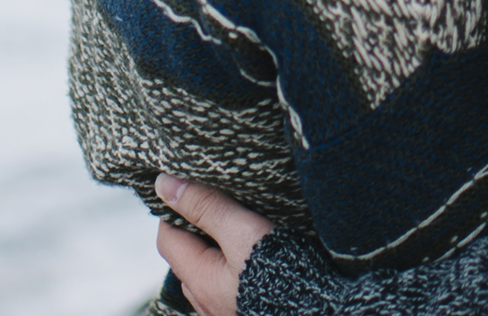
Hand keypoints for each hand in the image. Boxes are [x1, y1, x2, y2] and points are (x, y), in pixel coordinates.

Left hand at [154, 173, 272, 315]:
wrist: (323, 311)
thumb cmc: (284, 273)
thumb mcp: (243, 231)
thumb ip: (206, 206)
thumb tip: (164, 185)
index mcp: (200, 279)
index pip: (167, 238)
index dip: (174, 209)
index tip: (192, 187)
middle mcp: (206, 301)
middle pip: (186, 257)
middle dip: (196, 228)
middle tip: (219, 200)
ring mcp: (225, 311)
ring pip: (208, 273)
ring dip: (216, 249)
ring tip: (239, 225)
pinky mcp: (244, 312)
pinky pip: (227, 286)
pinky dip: (233, 266)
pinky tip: (256, 256)